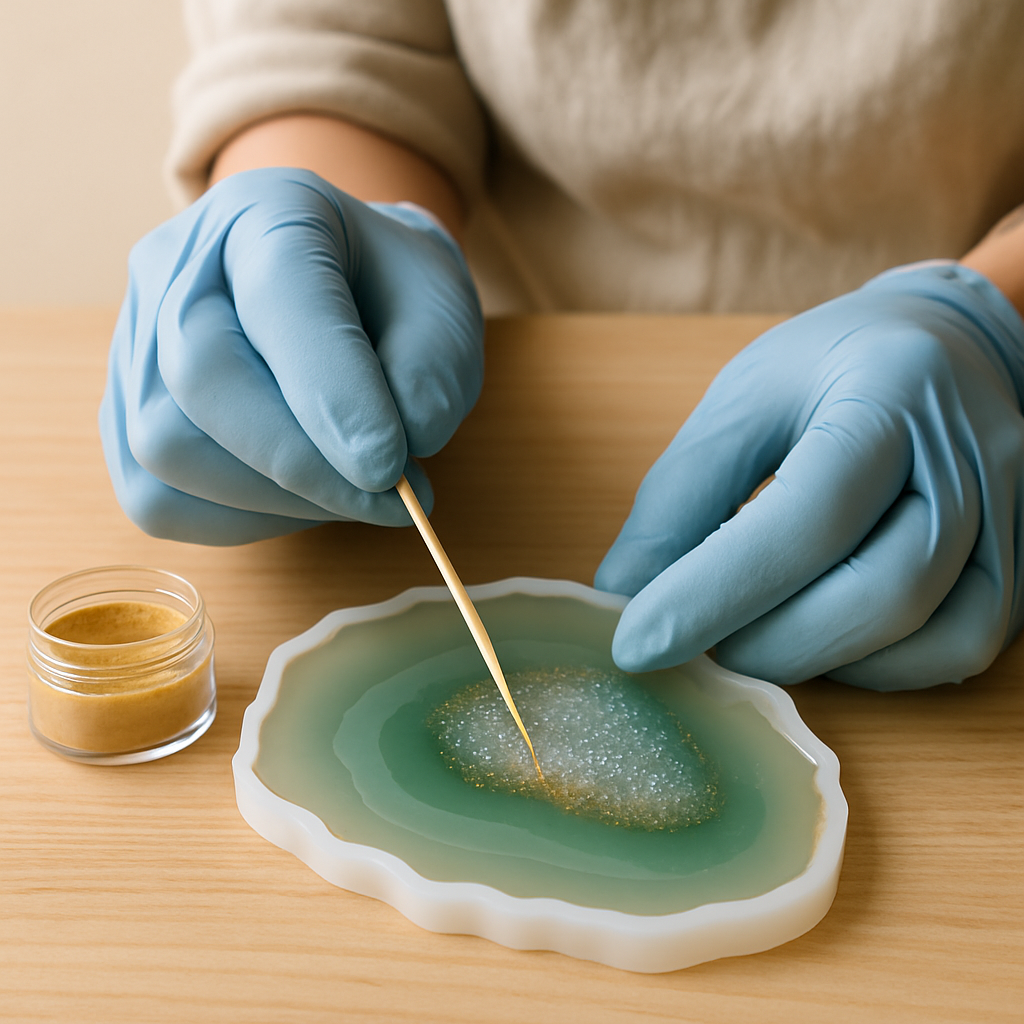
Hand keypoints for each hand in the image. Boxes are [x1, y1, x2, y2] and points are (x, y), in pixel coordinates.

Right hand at [100, 167, 482, 543]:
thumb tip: (379, 465)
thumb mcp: (443, 309)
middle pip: (202, 378)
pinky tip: (302, 499)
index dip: (332, 394)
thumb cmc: (395, 294)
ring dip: (278, 499)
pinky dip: (241, 519)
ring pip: (168, 449)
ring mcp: (136, 337)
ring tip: (353, 491)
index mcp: (268, 211)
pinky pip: (157, 496)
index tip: (389, 468)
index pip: (280, 297)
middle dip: (302, 464)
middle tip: (388, 496)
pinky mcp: (125, 410)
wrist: (347, 288)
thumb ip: (429, 374)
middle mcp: (178, 264)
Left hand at [596, 263, 1023, 688]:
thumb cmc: (834, 366)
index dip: (714, 592)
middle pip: (879, 593)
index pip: (806, 517)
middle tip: (691, 643)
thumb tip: (623, 593)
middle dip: (765, 642)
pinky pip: (955, 648)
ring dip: (814, 659)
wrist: (948, 344)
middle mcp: (973, 458)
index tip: (633, 642)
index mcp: (891, 392)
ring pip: (926, 636)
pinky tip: (818, 635)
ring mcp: (1012, 518)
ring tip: (747, 635)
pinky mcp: (1020, 565)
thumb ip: (684, 494)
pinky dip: (872, 666)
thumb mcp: (744, 400)